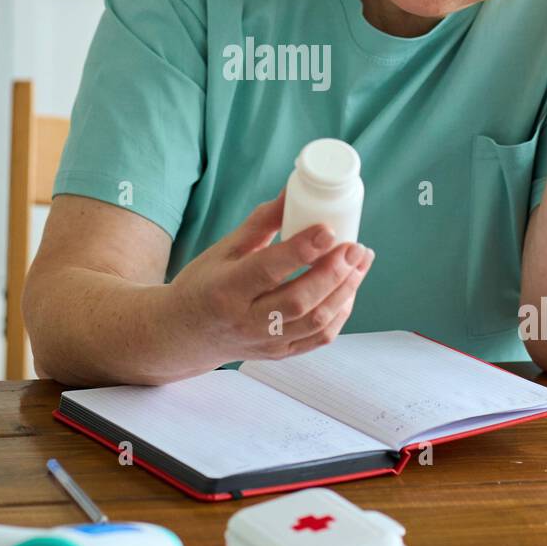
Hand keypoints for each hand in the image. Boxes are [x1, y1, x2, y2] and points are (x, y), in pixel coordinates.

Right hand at [167, 190, 374, 363]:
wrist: (186, 334)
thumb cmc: (204, 285)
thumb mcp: (222, 250)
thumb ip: (260, 223)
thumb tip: (291, 191)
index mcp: (226, 289)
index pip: (268, 270)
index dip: (302, 250)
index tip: (328, 229)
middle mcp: (245, 321)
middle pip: (299, 301)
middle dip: (334, 272)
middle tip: (355, 246)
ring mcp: (264, 342)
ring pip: (315, 322)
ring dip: (345, 291)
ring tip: (361, 262)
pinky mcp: (279, 354)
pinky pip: (318, 339)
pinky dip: (340, 314)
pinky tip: (349, 289)